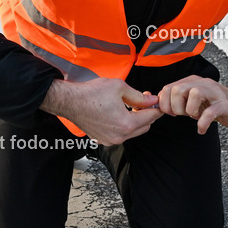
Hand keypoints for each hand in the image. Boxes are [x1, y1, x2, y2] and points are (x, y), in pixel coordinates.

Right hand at [40, 78, 162, 145]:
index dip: (156, 108)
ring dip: (136, 120)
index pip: (150, 117)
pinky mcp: (103, 140)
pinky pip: (121, 134)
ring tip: (131, 105)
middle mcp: (119, 136)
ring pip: (133, 132)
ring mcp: (110, 140)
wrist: (69, 101)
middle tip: (143, 101)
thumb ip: (139, 96)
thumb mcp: (119, 88)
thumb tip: (151, 100)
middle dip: (147, 114)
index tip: (157, 102)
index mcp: (126, 124)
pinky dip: (125, 125)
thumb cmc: (91, 93)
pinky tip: (120, 112)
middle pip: (144, 127)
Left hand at [157, 76, 227, 134]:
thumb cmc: (213, 103)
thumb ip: (176, 98)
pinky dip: (202, 124)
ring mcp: (214, 92)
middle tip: (182, 115)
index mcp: (191, 82)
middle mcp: (201, 83)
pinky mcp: (223, 104)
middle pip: (178, 90)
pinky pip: (209, 113)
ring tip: (194, 117)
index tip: (171, 113)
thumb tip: (156, 102)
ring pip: (194, 94)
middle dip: (175, 107)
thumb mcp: (192, 99)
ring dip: (189, 111)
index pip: (168, 88)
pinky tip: (201, 129)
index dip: (164, 104)